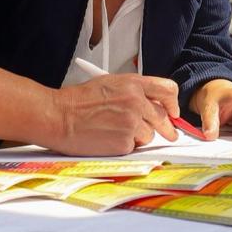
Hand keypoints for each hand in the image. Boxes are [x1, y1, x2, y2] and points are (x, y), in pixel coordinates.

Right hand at [45, 74, 179, 155]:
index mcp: (132, 84)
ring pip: (149, 135)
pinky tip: (108, 139)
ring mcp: (131, 123)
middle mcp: (136, 102)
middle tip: (169, 133)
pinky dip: (124, 146)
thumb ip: (133, 92)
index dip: (173, 103)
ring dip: (138, 136)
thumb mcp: (109, 84)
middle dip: (166, 127)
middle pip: (162, 117)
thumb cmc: (77, 101)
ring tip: (116, 131)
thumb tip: (150, 104)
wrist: (58, 116)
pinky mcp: (125, 142)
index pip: (167, 90)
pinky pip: (134, 147)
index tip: (173, 111)